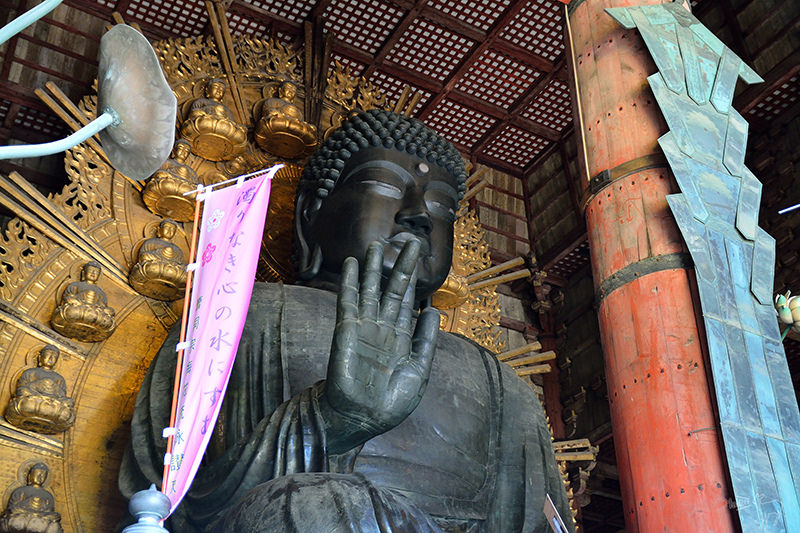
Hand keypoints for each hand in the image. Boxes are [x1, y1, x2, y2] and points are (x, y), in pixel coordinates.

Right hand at [320, 240, 439, 453]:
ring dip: (372, 268)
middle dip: (400, 267)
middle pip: (392, 290)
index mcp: (400, 338)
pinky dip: (349, 282)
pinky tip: (351, 264)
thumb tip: (433, 311)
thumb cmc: (391, 402)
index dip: (413, 281)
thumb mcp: (418, 371)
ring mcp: (364, 327)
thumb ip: (425, 340)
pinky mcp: (346, 330)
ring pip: (369, 290)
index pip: (408, 302)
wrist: (363, 418)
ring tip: (375, 245)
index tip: (419, 259)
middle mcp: (382, 328)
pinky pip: (348, 301)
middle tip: (411, 242)